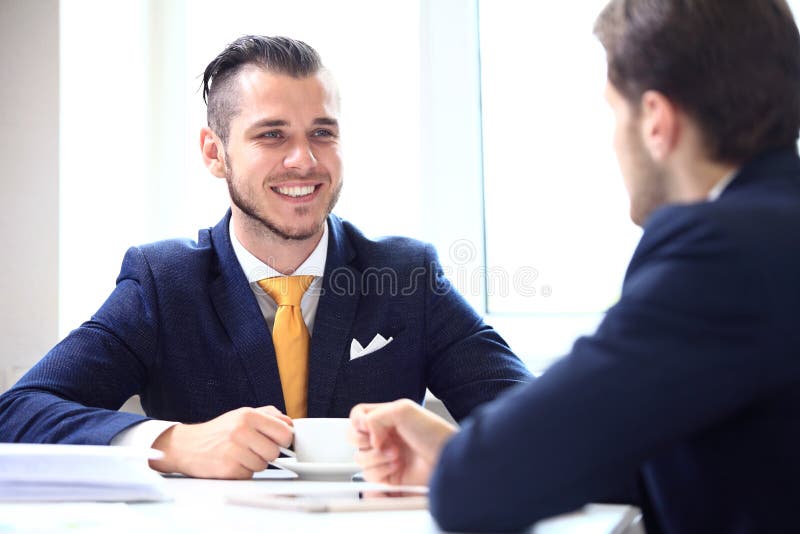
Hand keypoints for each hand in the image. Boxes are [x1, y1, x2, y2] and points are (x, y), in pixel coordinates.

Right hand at [149, 406, 292, 478]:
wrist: (187, 446)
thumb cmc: (218, 431)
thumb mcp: (241, 415)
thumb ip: (268, 415)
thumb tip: (290, 424)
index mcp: (248, 415)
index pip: (284, 431)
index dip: (284, 440)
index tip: (280, 441)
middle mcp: (241, 431)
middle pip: (275, 451)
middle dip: (267, 453)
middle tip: (254, 449)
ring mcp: (234, 450)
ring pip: (263, 465)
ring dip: (254, 463)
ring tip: (239, 455)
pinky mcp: (228, 469)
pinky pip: (250, 475)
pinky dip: (243, 472)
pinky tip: (231, 463)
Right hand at [348, 399, 456, 485]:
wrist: (445, 459)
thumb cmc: (432, 433)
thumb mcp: (403, 410)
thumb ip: (376, 416)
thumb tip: (367, 434)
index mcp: (385, 417)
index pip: (357, 417)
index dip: (359, 422)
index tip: (370, 426)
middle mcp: (382, 436)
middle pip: (353, 438)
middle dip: (366, 441)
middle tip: (384, 442)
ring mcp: (384, 456)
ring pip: (360, 459)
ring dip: (377, 458)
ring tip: (397, 456)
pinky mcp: (387, 476)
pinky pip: (370, 476)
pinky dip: (381, 473)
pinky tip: (396, 468)